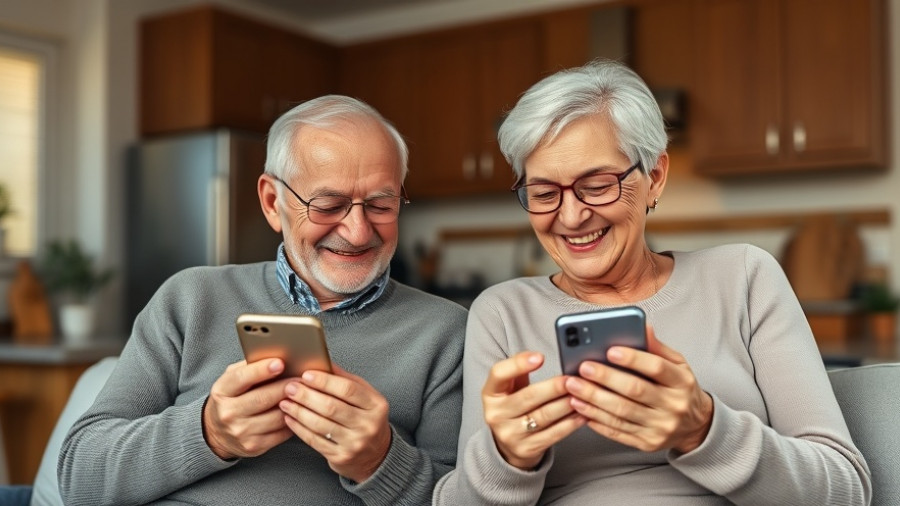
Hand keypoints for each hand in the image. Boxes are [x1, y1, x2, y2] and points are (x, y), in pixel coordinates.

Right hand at [203, 359, 295, 459]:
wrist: (216, 432)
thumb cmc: (231, 398)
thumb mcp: (232, 379)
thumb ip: (250, 368)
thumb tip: (277, 356)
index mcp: (222, 391)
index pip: (241, 378)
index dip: (262, 370)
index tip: (279, 363)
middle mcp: (228, 413)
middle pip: (263, 398)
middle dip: (286, 386)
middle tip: (303, 378)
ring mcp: (241, 432)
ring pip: (276, 417)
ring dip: (294, 404)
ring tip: (305, 393)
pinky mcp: (254, 446)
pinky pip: (281, 432)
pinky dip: (293, 420)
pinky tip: (299, 411)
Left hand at [279, 365, 390, 482]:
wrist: (376, 454)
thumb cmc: (366, 418)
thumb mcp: (365, 396)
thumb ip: (345, 379)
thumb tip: (322, 360)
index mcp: (376, 405)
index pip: (348, 389)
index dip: (324, 381)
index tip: (306, 374)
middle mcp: (368, 425)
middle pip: (331, 407)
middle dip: (306, 395)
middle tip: (290, 387)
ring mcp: (355, 443)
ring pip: (320, 425)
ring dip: (299, 411)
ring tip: (286, 402)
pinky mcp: (341, 457)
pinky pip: (314, 440)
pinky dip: (299, 428)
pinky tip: (290, 419)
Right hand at [482, 352, 585, 469]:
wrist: (508, 446)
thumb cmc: (513, 408)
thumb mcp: (509, 389)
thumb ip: (520, 371)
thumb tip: (539, 356)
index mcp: (490, 393)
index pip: (499, 374)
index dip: (519, 364)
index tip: (540, 357)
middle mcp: (496, 414)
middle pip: (528, 396)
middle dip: (553, 387)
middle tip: (572, 379)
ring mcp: (510, 434)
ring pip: (543, 416)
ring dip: (565, 404)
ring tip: (582, 395)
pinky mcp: (526, 449)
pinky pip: (553, 434)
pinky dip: (570, 423)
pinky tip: (582, 414)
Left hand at [564, 325, 712, 453]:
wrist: (695, 426)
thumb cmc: (679, 389)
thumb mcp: (677, 365)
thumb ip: (657, 347)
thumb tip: (642, 326)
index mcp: (681, 382)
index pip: (657, 367)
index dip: (632, 358)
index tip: (609, 350)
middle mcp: (673, 406)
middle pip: (635, 390)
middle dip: (605, 378)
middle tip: (582, 368)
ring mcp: (660, 427)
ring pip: (622, 412)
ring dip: (594, 399)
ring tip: (573, 387)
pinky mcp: (647, 443)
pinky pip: (618, 431)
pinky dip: (596, 419)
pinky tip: (581, 407)